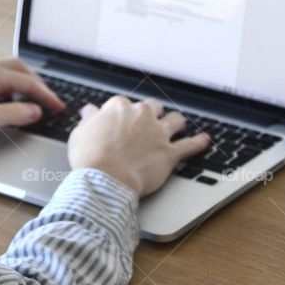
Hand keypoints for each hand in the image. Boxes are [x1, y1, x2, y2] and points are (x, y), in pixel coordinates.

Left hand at [0, 58, 64, 141]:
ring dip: (21, 83)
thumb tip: (36, 111)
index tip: (58, 107)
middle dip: (36, 83)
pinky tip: (6, 98)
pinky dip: (7, 85)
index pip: (28, 82)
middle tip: (47, 99)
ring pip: (6, 70)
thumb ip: (17, 114)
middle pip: (19, 69)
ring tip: (31, 99)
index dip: (46, 96)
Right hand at [67, 96, 209, 196]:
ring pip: (175, 120)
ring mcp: (158, 133)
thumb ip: (89, 120)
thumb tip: (90, 111)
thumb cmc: (89, 157)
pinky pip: (190, 145)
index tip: (121, 123)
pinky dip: (198, 142)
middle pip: (153, 107)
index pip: (124, 105)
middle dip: (152, 113)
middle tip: (148, 122)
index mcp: (120, 107)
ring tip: (177, 124)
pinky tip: (204, 140)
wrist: (105, 179)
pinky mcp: (170, 152)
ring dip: (176, 122)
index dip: (123, 115)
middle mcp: (142, 115)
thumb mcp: (80, 133)